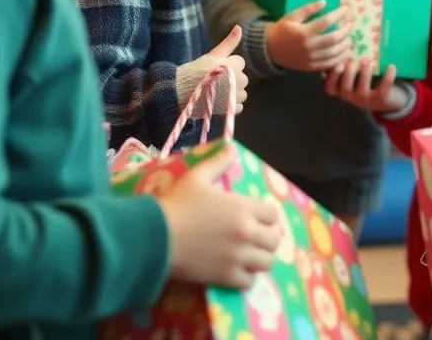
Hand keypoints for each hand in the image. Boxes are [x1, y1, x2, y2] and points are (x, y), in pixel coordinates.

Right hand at [159, 150, 282, 287]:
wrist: (157, 237)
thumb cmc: (177, 204)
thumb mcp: (197, 177)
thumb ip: (218, 163)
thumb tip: (232, 148)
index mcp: (243, 207)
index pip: (273, 214)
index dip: (267, 217)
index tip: (258, 219)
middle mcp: (247, 232)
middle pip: (274, 240)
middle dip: (267, 239)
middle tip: (256, 240)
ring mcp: (239, 256)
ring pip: (267, 263)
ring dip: (260, 259)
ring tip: (250, 257)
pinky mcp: (227, 276)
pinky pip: (250, 282)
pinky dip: (246, 279)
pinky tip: (237, 272)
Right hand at [195, 26, 248, 113]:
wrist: (182, 92)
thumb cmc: (197, 71)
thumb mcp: (213, 54)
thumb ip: (229, 42)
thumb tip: (239, 27)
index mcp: (235, 65)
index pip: (240, 62)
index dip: (228, 65)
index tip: (216, 68)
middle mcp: (239, 80)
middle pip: (243, 78)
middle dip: (232, 79)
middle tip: (215, 81)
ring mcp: (236, 96)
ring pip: (242, 93)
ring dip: (233, 93)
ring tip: (216, 92)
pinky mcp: (231, 108)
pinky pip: (239, 106)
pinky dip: (231, 105)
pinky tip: (219, 102)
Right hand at [265, 0, 352, 72]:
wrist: (270, 50)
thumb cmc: (282, 30)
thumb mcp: (292, 16)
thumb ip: (308, 9)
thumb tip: (324, 2)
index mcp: (304, 32)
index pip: (326, 22)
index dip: (338, 14)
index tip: (346, 9)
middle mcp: (309, 46)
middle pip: (334, 38)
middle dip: (346, 30)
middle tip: (352, 23)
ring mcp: (311, 59)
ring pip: (334, 53)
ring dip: (346, 45)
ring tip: (350, 37)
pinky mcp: (312, 67)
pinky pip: (330, 64)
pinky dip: (341, 58)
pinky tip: (346, 52)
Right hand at [324, 60, 410, 113]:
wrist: (389, 99)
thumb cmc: (368, 81)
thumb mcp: (356, 74)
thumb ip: (348, 63)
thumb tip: (344, 41)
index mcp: (343, 89)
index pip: (331, 88)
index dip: (332, 78)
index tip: (336, 64)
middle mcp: (352, 97)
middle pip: (345, 89)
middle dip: (347, 74)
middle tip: (350, 60)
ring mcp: (366, 100)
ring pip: (362, 90)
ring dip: (364, 74)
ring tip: (366, 59)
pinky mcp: (381, 100)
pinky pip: (383, 90)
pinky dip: (387, 78)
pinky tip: (391, 67)